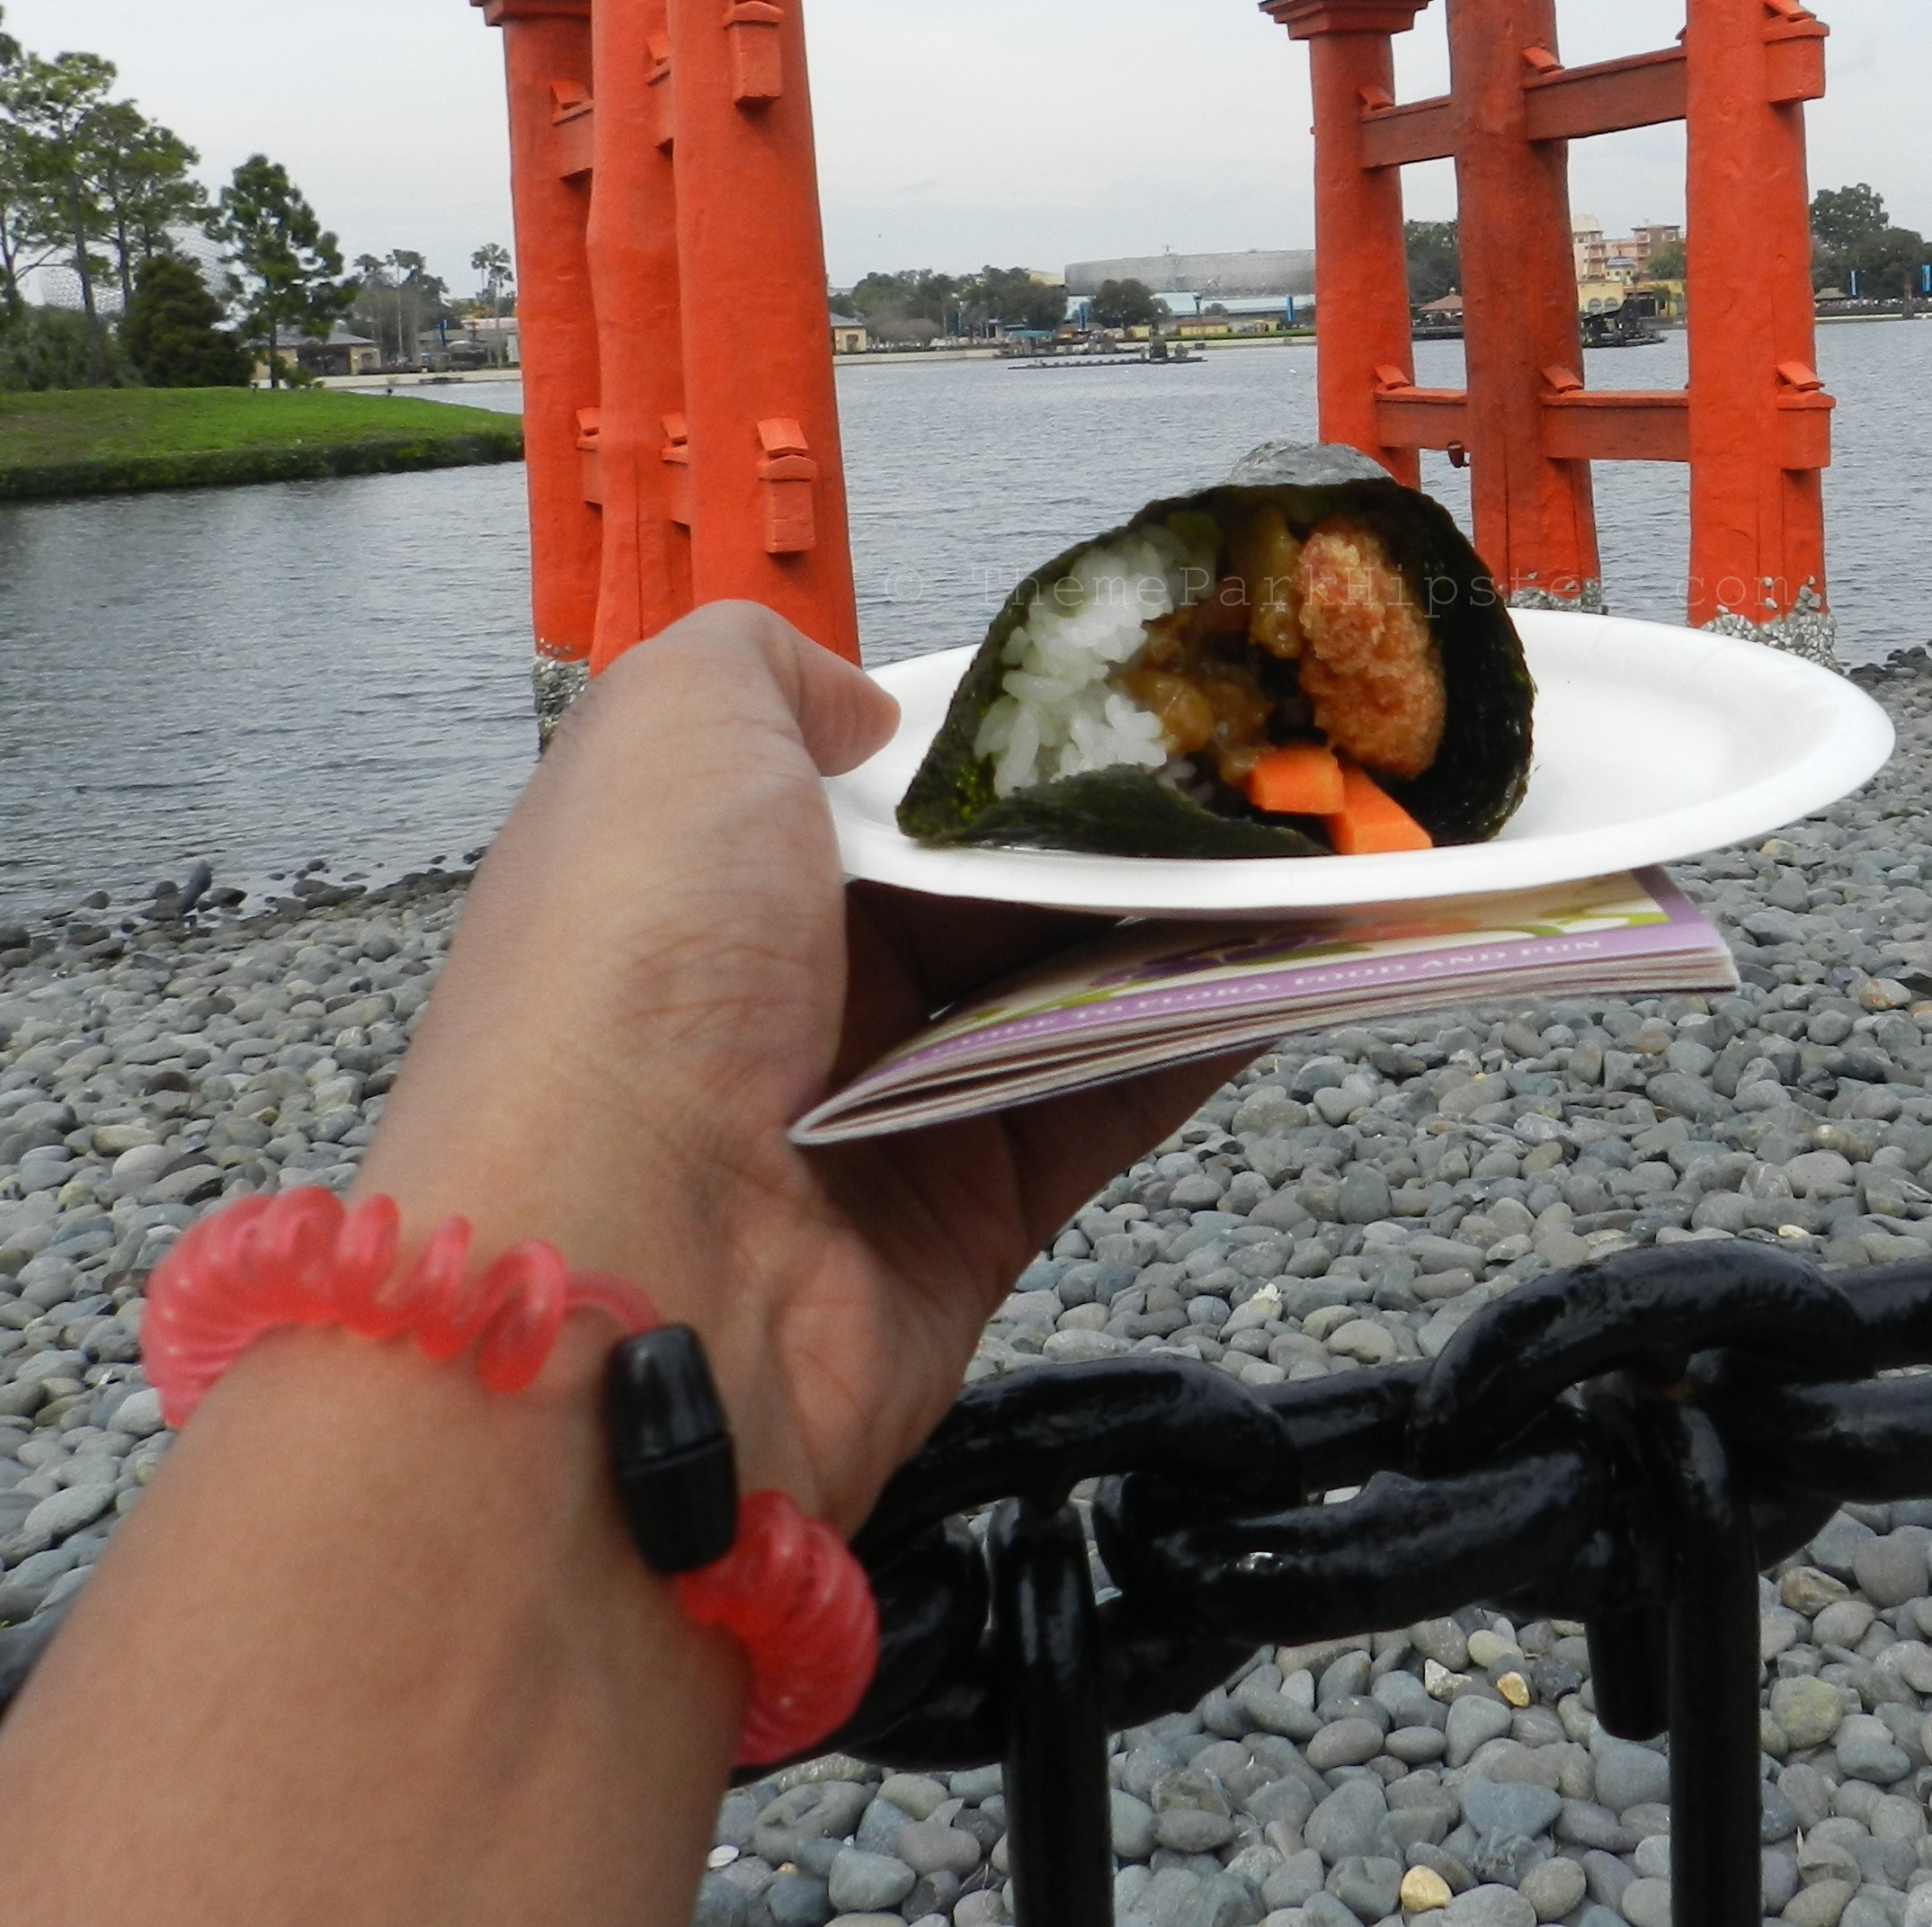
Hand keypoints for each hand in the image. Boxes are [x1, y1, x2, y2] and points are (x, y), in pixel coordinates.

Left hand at [359, 600, 1228, 1530]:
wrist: (632, 1266)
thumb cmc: (635, 968)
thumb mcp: (666, 730)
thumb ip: (764, 665)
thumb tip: (868, 708)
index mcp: (707, 869)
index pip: (867, 788)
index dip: (984, 741)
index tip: (1113, 688)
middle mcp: (785, 990)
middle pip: (981, 886)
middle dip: (1105, 827)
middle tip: (1243, 763)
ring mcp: (880, 1111)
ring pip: (1059, 990)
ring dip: (1176, 924)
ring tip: (1300, 847)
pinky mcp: (967, 1220)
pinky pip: (1103, 1110)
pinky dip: (1194, 1038)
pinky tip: (1288, 964)